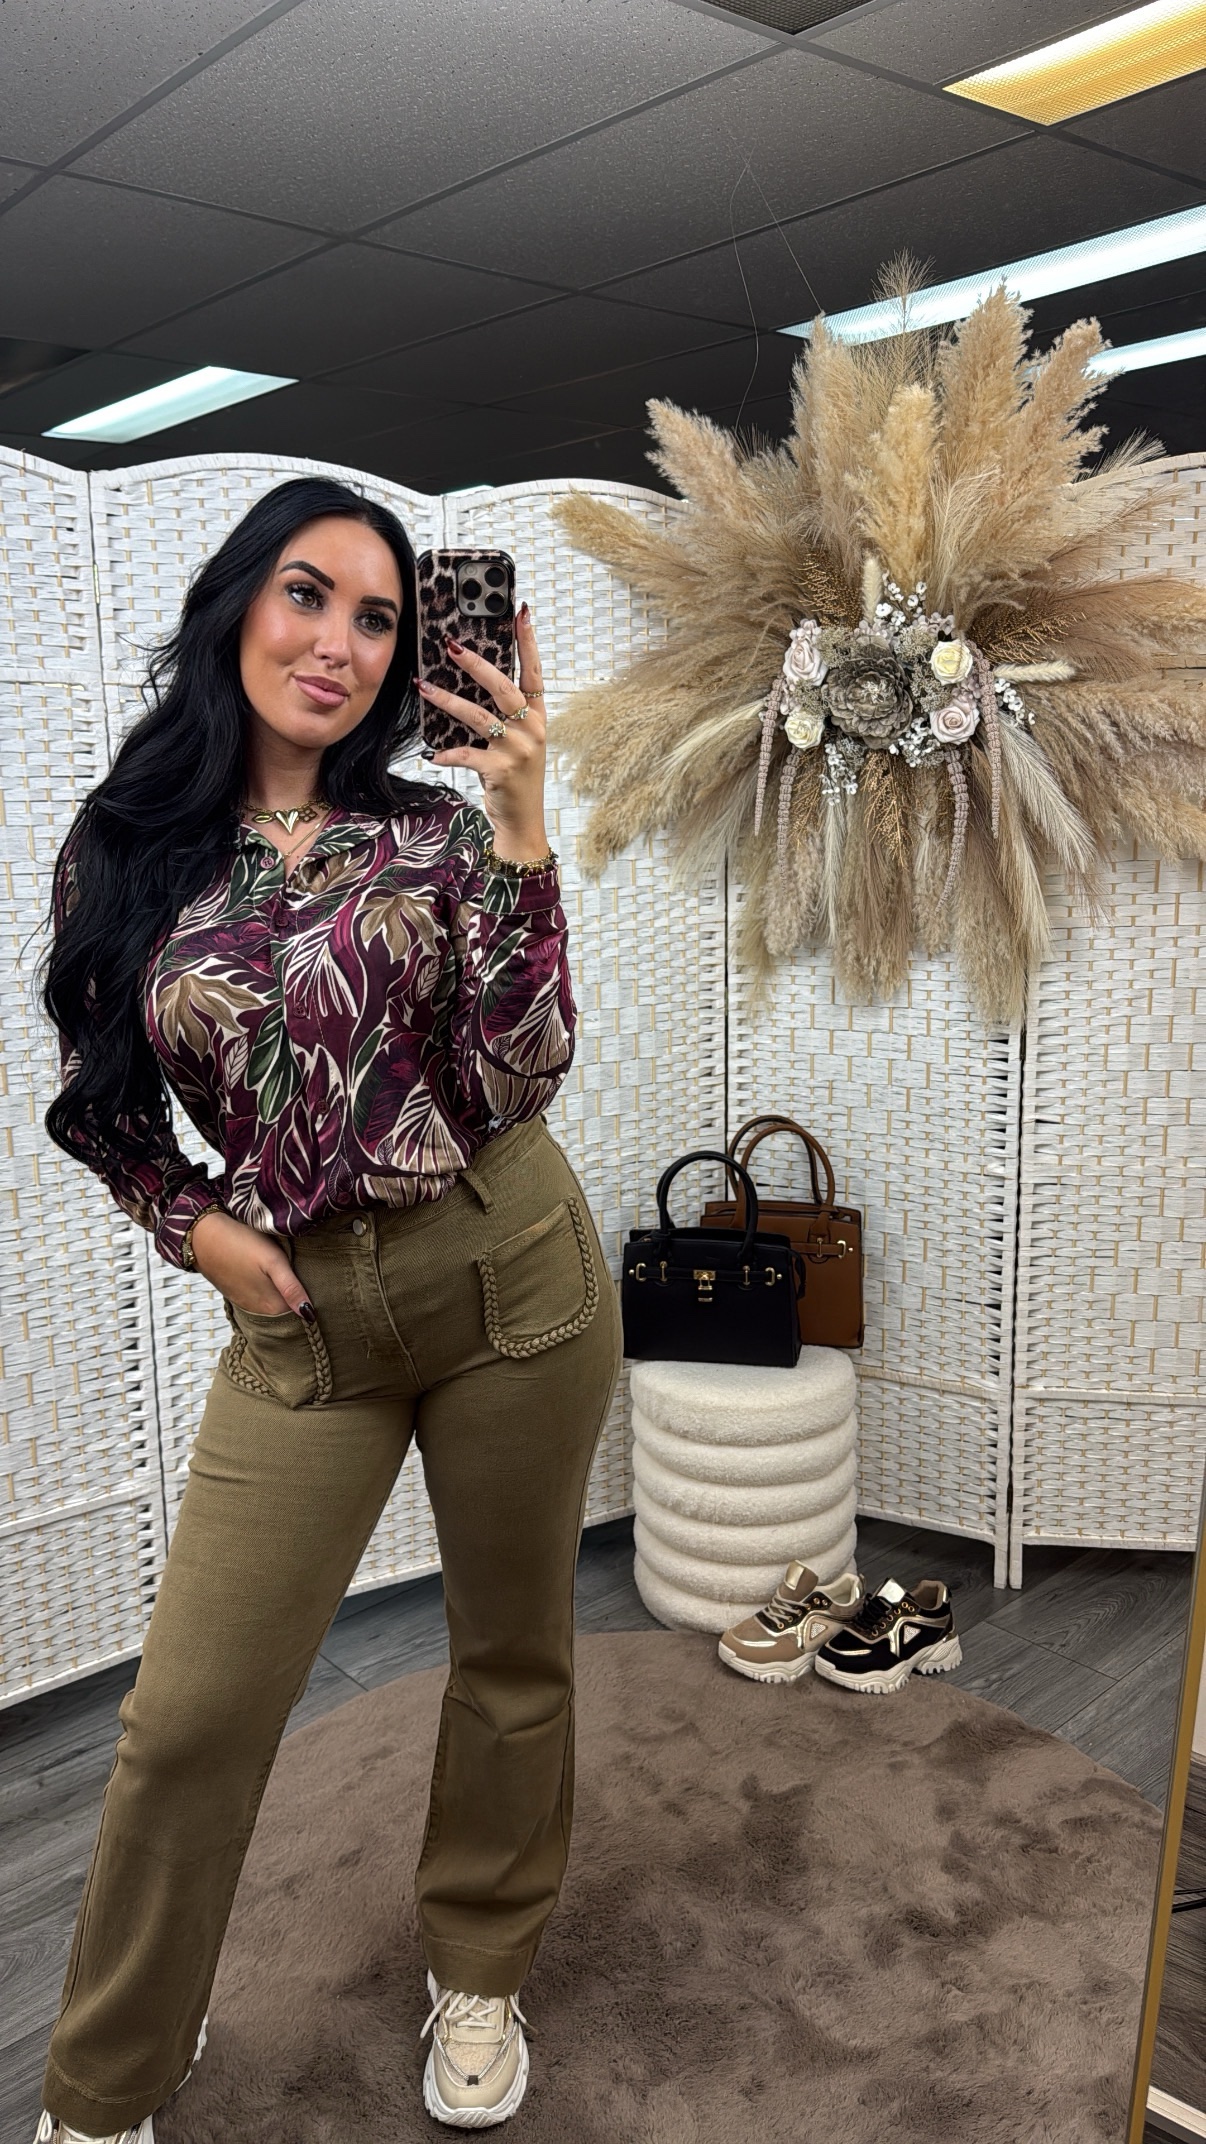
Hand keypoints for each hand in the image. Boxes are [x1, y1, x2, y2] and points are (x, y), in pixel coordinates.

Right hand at [189, 1209, 313, 1318]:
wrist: (203, 1237)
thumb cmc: (241, 1244)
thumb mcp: (273, 1261)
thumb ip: (291, 1288)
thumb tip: (310, 1315)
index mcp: (272, 1306)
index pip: (302, 1317)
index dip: (314, 1308)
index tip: (326, 1299)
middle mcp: (259, 1311)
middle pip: (288, 1315)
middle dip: (301, 1307)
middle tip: (317, 1291)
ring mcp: (247, 1304)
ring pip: (274, 1309)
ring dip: (286, 1302)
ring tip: (300, 1288)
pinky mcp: (239, 1295)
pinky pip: (261, 1302)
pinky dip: (271, 1296)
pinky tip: (275, 1285)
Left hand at [416, 601, 549, 859]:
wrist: (524, 820)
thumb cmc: (516, 777)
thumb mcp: (519, 742)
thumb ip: (505, 715)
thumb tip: (475, 679)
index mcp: (538, 717)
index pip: (534, 672)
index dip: (528, 642)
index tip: (521, 612)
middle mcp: (532, 729)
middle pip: (503, 687)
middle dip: (476, 664)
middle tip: (451, 645)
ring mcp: (518, 750)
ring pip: (478, 716)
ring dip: (447, 700)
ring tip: (423, 686)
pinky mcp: (501, 771)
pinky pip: (467, 755)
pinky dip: (448, 754)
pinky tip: (434, 755)